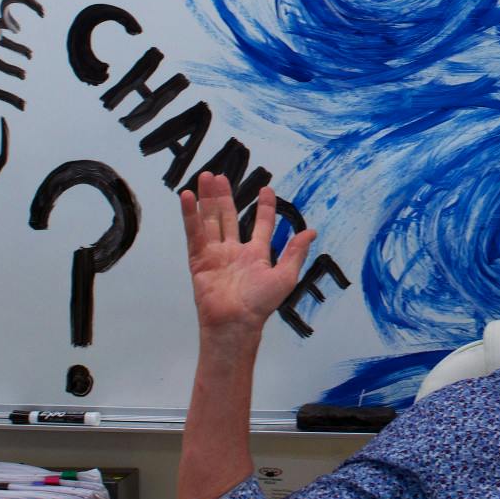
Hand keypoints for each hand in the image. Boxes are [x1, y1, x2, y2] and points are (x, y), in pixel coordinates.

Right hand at [181, 173, 312, 337]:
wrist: (236, 323)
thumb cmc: (261, 304)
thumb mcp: (285, 276)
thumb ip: (295, 252)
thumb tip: (311, 232)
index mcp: (256, 254)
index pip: (260, 223)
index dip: (264, 206)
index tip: (266, 188)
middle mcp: (234, 251)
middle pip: (227, 216)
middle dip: (224, 196)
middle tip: (219, 175)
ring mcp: (215, 254)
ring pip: (210, 220)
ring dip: (207, 198)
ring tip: (205, 176)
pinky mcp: (199, 260)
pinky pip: (194, 233)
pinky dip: (190, 215)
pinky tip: (187, 196)